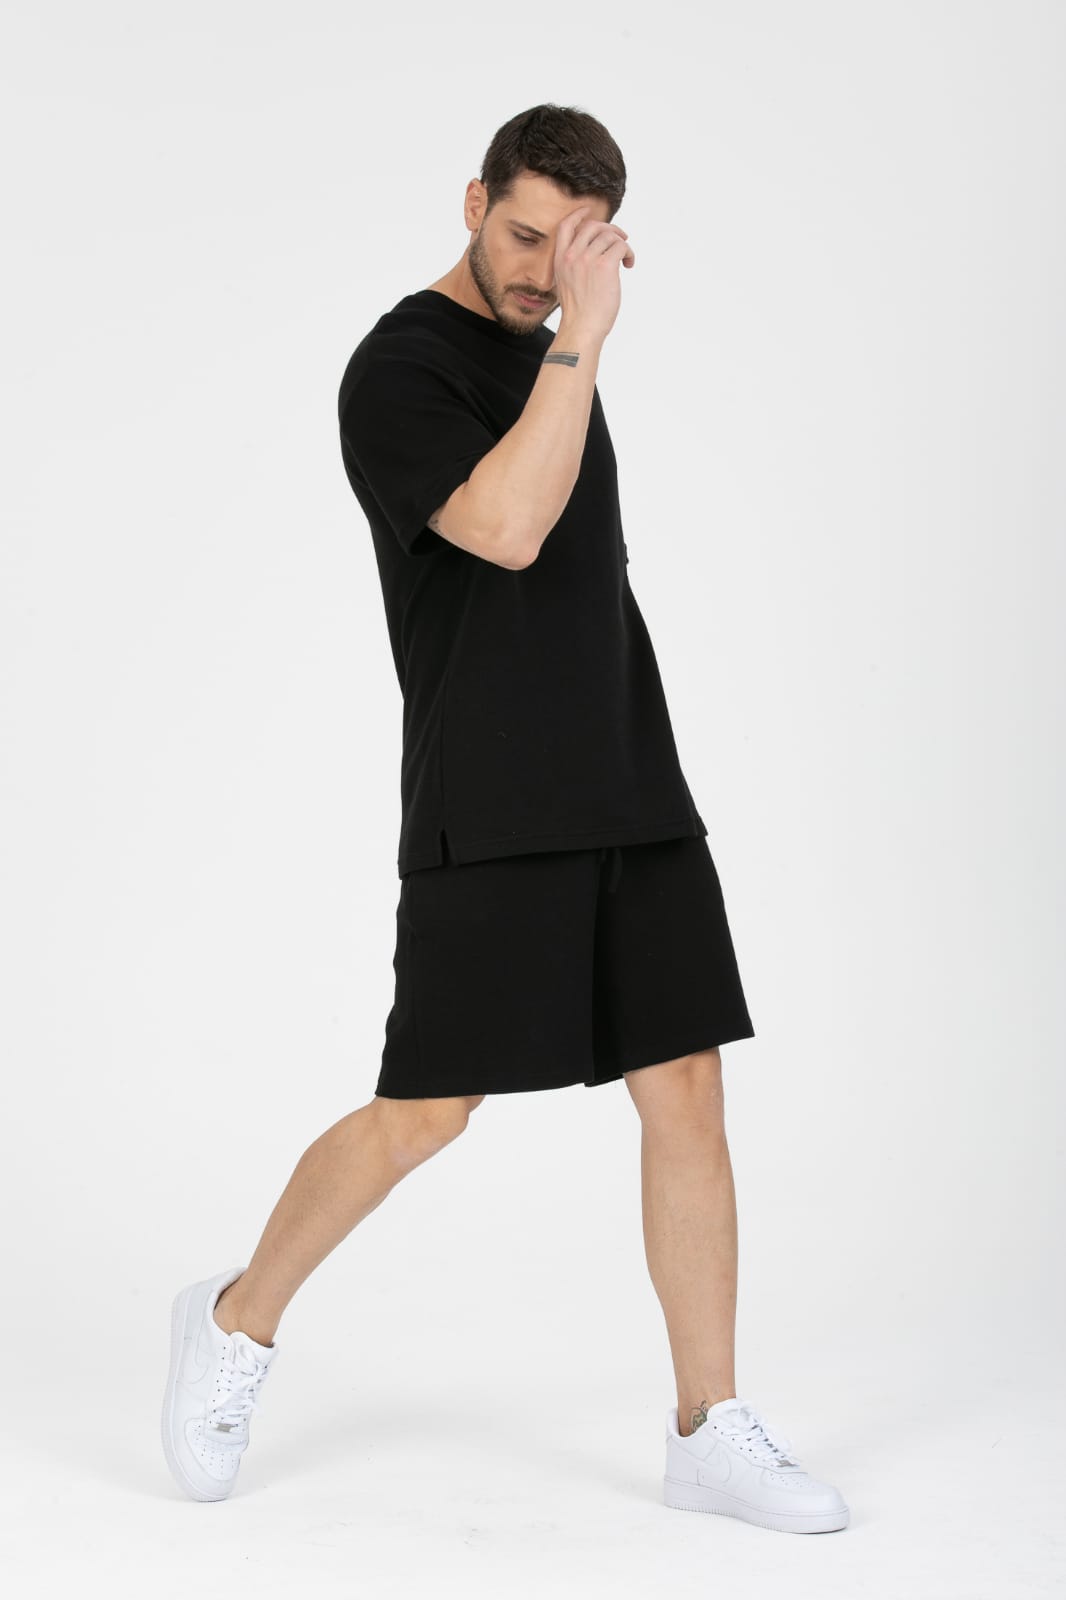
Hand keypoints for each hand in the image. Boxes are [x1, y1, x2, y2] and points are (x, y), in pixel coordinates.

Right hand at [552, 205, 635, 340]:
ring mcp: (588, 259)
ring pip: (610, 236)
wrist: (582, 328)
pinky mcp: (605, 265)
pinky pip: (621, 246)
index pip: (567, 226)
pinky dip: (629, 253)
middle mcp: (573, 255)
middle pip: (593, 226)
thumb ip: (575, 266)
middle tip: (620, 239)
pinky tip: (629, 265)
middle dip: (610, 229)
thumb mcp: (566, 284)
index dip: (578, 215)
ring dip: (622, 244)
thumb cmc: (578, 313)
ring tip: (625, 259)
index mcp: (561, 259)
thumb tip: (596, 254)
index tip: (588, 212)